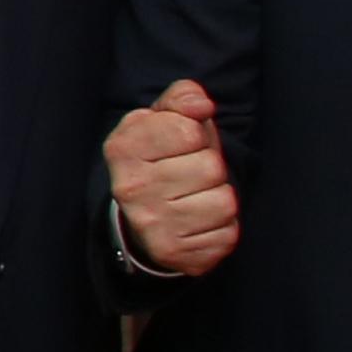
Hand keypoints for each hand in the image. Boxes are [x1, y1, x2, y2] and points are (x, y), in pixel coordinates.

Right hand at [105, 77, 239, 276]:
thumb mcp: (163, 120)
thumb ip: (183, 98)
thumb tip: (202, 105)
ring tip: (196, 198)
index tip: (181, 145)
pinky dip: (222, 227)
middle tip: (190, 175)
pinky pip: (228, 233)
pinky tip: (200, 222)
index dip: (196, 135)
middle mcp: (131, 189)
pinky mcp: (175, 253)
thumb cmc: (160, 159)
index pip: (189, 131)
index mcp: (123, 149)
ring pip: (225, 201)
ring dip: (219, 197)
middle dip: (210, 168)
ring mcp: (151, 224)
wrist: (140, 218)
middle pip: (210, 167)